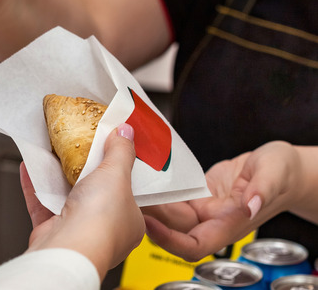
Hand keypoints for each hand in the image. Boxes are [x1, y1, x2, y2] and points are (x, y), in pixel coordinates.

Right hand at [21, 124, 143, 279]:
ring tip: (51, 152)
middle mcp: (105, 229)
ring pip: (66, 197)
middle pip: (94, 192)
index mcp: (130, 221)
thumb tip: (126, 131)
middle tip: (77, 147)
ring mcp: (77, 230)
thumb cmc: (100, 220)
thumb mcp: (117, 174)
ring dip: (56, 175)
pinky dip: (34, 185)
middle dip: (82, 170)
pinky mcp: (52, 230)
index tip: (108, 150)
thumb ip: (120, 151)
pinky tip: (29, 166)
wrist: (69, 247)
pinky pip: (41, 203)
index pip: (127, 191)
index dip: (118, 169)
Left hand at [143, 141, 305, 261]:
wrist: (281, 165)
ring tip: (130, 185)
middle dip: (148, 219)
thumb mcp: (275, 172)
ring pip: (168, 215)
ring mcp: (203, 209)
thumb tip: (250, 205)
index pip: (194, 245)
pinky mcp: (196, 195)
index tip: (149, 223)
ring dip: (149, 205)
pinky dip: (158, 191)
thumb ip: (263, 189)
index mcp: (229, 223)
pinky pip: (173, 198)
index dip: (170, 239)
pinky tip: (144, 175)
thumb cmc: (282, 171)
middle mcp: (212, 220)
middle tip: (128, 197)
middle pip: (172, 231)